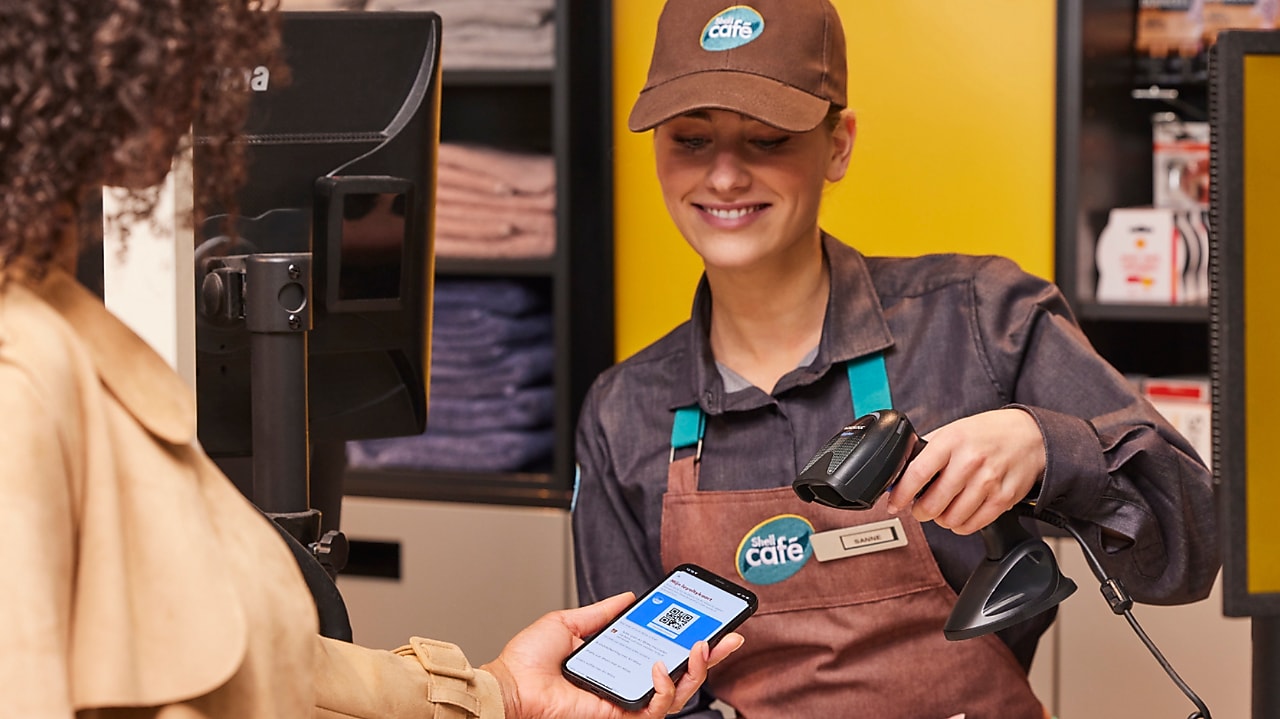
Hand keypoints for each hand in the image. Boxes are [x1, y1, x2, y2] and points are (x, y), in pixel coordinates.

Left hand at [481, 592, 744, 718]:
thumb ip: (603, 612)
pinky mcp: (621, 715)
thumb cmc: (528, 661)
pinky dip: (664, 687)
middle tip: (731, 637)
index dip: (691, 641)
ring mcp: (627, 702)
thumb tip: (628, 597)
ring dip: (697, 670)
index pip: (664, 653)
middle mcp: (627, 684)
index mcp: (619, 662)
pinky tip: (659, 665)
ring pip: (679, 694)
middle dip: (712, 657)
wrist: (509, 685)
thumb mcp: (570, 623)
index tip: (711, 623)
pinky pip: (656, 708)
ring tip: (701, 646)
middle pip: (682, 675)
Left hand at [886, 409, 1044, 534]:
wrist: (1031, 436)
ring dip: (941, 519)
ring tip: (943, 509)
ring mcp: (988, 481)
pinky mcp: (1004, 498)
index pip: (917, 474)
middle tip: (920, 508)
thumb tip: (899, 472)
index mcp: (952, 441)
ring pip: (951, 519)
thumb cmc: (987, 434)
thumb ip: (927, 449)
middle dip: (920, 512)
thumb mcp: (953, 430)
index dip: (900, 494)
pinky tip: (960, 514)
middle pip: (932, 503)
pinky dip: (961, 525)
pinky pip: (972, 525)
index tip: (894, 504)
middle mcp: (970, 461)